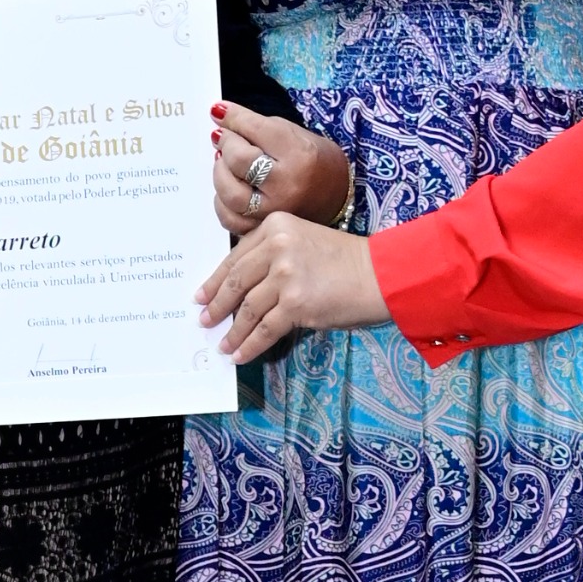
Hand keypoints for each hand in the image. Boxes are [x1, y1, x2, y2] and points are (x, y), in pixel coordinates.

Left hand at [199, 211, 387, 364]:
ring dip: (233, 330)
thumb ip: (273, 254)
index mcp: (276, 227)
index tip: (201, 295)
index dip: (215, 280)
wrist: (380, 274)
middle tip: (205, 320)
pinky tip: (240, 354)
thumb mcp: (303, 240)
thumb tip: (241, 288)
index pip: (236, 257)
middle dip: (217, 305)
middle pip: (237, 282)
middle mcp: (277, 247)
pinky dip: (250, 344)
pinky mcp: (296, 304)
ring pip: (248, 309)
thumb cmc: (345, 260)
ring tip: (223, 344)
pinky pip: (265, 329)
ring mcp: (286, 276)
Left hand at [212, 101, 353, 238]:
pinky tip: (228, 187)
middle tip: (224, 137)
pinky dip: (221, 202)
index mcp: (299, 154)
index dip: (232, 117)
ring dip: (220, 173)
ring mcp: (275, 211)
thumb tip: (220, 116)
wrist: (336, 196)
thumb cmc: (315, 161)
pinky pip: (230, 219)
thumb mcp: (294, 133)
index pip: (256, 130)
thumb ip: (257, 126)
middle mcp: (287, 185)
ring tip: (225, 162)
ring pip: (230, 193)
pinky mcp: (264, 228)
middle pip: (239, 161)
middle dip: (225, 143)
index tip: (219, 111)